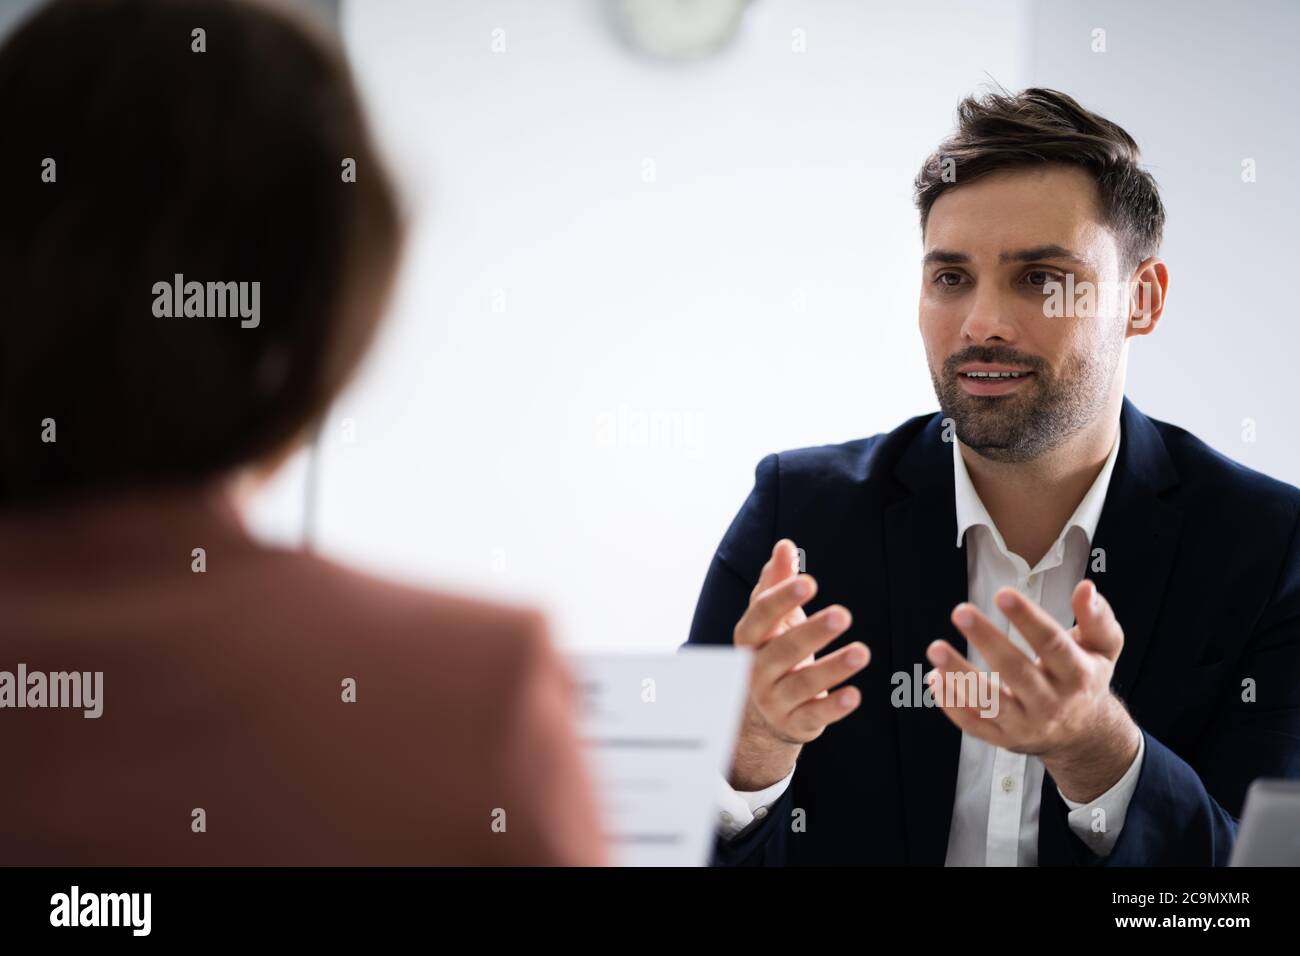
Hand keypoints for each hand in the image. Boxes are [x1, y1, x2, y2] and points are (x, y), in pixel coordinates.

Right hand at [729, 539, 867, 790]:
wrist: (758, 714)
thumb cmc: (770, 652)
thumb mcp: (770, 620)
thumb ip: (777, 582)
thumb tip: (785, 546)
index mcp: (749, 639)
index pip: (761, 616)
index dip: (782, 598)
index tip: (809, 582)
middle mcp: (755, 670)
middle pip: (783, 650)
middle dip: (812, 632)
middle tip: (842, 614)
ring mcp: (773, 700)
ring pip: (802, 684)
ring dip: (833, 668)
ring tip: (862, 652)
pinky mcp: (794, 723)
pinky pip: (814, 715)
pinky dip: (834, 707)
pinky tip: (855, 695)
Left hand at [925, 578, 1140, 802]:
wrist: (1084, 735)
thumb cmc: (1086, 679)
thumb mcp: (1103, 648)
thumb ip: (1096, 617)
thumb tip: (1087, 588)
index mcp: (1077, 675)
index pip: (1052, 644)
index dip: (1028, 619)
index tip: (1002, 594)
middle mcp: (1052, 703)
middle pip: (1016, 671)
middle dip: (987, 640)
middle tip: (960, 611)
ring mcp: (1026, 724)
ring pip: (990, 702)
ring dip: (959, 676)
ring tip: (936, 649)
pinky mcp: (1003, 738)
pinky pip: (974, 724)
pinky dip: (952, 704)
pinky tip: (934, 678)